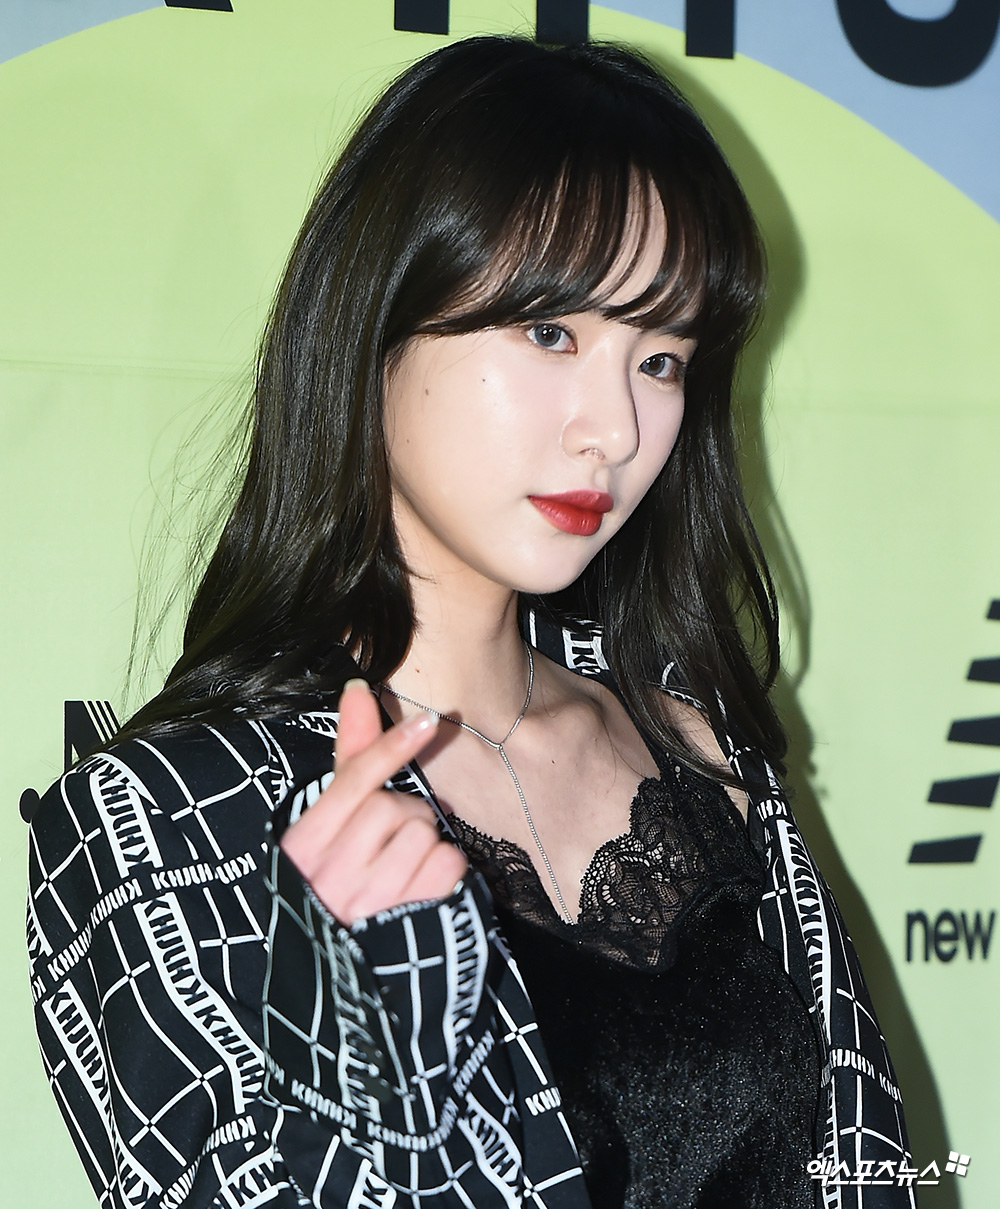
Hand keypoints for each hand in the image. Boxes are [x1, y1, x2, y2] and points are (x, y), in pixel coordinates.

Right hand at [279, 679, 467, 924]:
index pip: (352, 781)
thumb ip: (349, 757)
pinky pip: (447, 865)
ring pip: (424, 834)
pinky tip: (423, 889)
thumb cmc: (334, 883)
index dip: (392, 747)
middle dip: (407, 815)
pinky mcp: (407, 925)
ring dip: (428, 844)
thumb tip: (357, 688)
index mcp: (302, 847)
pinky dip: (447, 870)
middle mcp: (329, 876)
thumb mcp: (328, 827)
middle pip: (394, 806)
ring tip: (404, 870)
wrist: (335, 982)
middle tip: (394, 841)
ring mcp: (368, 904)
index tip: (430, 722)